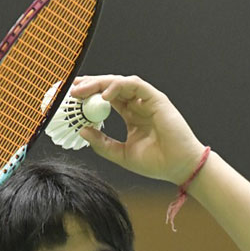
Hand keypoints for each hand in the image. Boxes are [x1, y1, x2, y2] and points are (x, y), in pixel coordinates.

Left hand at [71, 75, 206, 183]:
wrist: (178, 167)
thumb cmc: (156, 162)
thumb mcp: (121, 154)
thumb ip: (102, 143)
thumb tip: (82, 131)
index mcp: (130, 116)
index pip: (106, 99)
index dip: (88, 96)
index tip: (71, 99)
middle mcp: (138, 105)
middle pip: (110, 88)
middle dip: (90, 86)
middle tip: (71, 90)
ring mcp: (147, 100)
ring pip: (119, 83)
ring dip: (99, 83)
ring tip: (82, 91)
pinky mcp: (156, 98)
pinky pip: (134, 85)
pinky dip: (118, 86)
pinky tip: (104, 96)